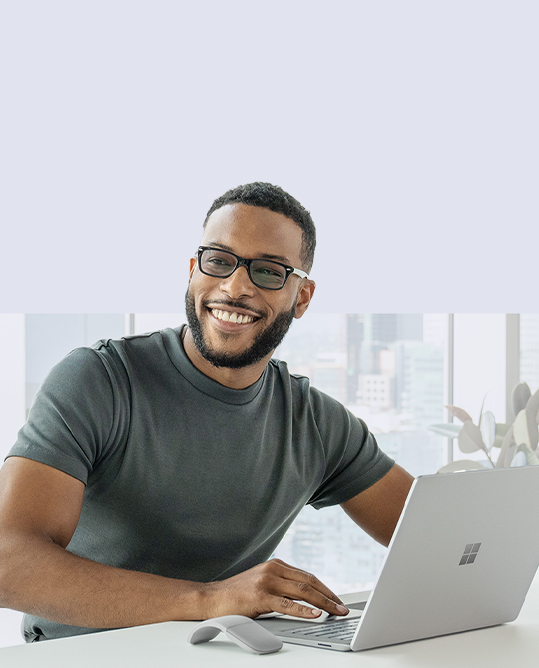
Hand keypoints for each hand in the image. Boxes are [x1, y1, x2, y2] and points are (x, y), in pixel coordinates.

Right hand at [202, 558, 348, 619]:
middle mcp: (273, 569)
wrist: (212, 598)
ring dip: (323, 603)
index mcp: (276, 565)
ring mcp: (266, 581)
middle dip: (329, 596)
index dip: (326, 588)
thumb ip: (281, 585)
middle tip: (343, 608)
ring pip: (302, 591)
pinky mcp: (260, 596)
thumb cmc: (238, 594)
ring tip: (336, 612)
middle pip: (309, 582)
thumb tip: (307, 598)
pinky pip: (287, 604)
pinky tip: (315, 615)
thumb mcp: (263, 583)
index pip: (308, 576)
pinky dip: (304, 610)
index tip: (338, 600)